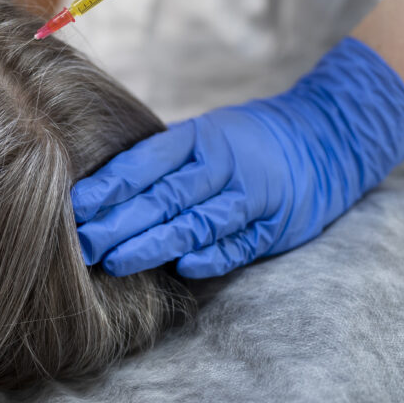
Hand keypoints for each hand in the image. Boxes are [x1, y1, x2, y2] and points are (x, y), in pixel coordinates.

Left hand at [72, 38, 403, 277]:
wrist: (328, 137)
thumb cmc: (244, 140)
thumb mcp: (203, 134)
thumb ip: (161, 159)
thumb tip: (99, 191)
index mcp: (198, 136)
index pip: (145, 162)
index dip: (110, 186)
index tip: (76, 207)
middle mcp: (222, 163)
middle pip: (164, 196)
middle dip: (120, 222)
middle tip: (82, 244)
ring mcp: (251, 194)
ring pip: (197, 222)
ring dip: (154, 244)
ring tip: (114, 262)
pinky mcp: (276, 225)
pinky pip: (239, 244)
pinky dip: (211, 257)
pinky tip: (181, 268)